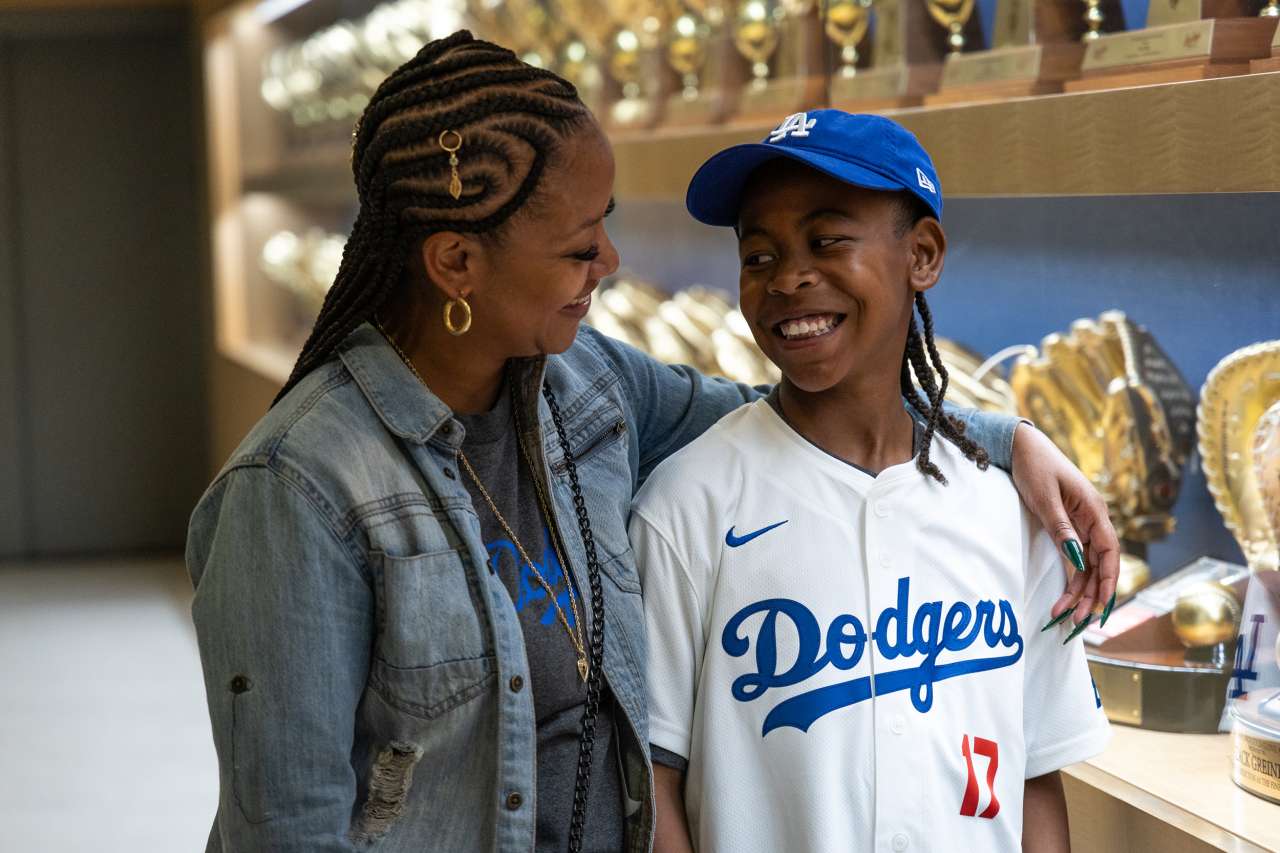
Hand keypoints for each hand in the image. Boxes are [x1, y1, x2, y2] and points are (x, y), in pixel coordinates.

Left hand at [1011, 423, 1119, 635]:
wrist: (1021, 446)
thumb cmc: (1035, 466)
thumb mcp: (1045, 498)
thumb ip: (1061, 528)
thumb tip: (1076, 559)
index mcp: (1094, 510)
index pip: (1109, 551)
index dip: (1109, 579)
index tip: (1102, 604)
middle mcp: (1092, 519)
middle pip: (1099, 564)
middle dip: (1090, 595)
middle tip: (1076, 621)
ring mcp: (1080, 524)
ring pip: (1087, 566)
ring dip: (1079, 592)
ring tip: (1065, 617)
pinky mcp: (1067, 527)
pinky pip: (1074, 558)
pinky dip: (1070, 579)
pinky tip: (1064, 598)